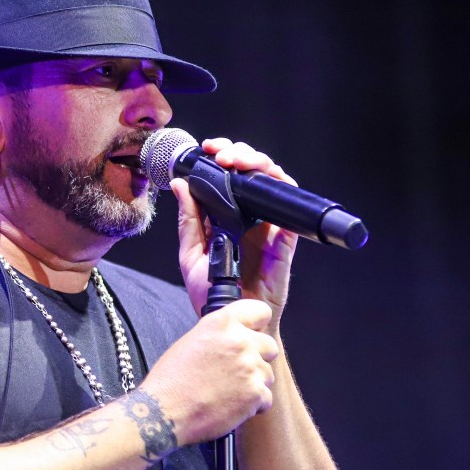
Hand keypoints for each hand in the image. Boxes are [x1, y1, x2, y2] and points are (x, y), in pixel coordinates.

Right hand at [140, 299, 278, 444]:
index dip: (257, 325)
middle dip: (258, 358)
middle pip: (270, 345)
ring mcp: (249, 367)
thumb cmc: (171, 380)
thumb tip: (237, 334)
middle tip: (238, 370)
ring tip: (229, 391)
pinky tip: (231, 405)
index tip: (252, 333)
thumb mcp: (191, 340)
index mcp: (221, 323)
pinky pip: (266, 398)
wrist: (164, 413)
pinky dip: (253, 405)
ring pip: (268, 373)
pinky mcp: (255, 393)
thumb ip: (220, 333)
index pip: (260, 310)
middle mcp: (238, 341)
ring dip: (254, 383)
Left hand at [172, 138, 298, 330]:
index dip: (220, 157)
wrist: (232, 319)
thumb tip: (179, 185)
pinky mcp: (284, 239)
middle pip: (251, 172)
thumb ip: (188, 220)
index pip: (227, 176)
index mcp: (225, 216)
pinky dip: (281, 187)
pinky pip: (290, 208)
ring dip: (258, 163)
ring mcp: (268, 226)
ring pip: (271, 181)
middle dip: (239, 153)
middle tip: (223, 154)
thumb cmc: (212, 293)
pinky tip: (266, 180)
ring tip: (239, 161)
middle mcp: (248, 216)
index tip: (207, 149)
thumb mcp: (191, 253)